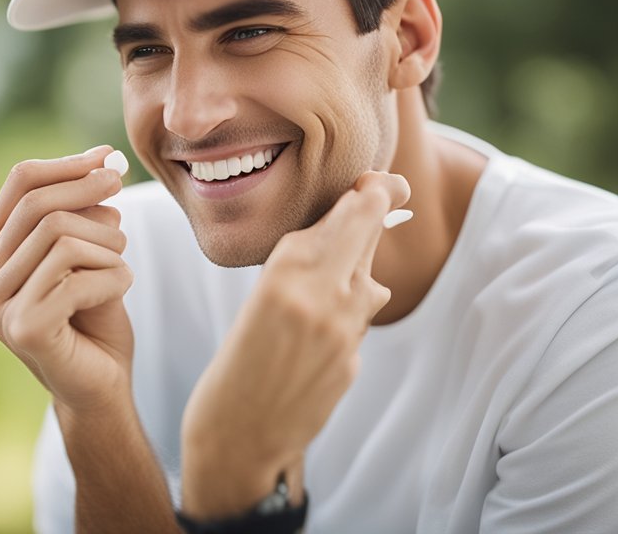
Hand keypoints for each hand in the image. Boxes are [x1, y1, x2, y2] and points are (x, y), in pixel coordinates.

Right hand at [0, 146, 133, 411]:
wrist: (104, 387)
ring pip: (60, 239)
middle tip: (121, 187)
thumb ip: (83, 213)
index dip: (64, 166)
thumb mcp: (89, 253)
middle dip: (87, 193)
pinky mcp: (24, 330)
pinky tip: (121, 289)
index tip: (106, 157)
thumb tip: (100, 161)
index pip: (18, 188)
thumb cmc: (95, 317)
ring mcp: (0, 309)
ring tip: (121, 264)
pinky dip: (112, 277)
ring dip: (106, 245)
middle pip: (36, 208)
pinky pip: (75, 279)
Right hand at [180, 170, 410, 516]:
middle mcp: (324, 297)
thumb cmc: (234, 363)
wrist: (235, 436)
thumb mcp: (259, 298)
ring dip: (358, 272)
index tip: (376, 181)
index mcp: (288, 271)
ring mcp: (345, 334)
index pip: (355, 212)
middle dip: (376, 212)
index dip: (374, 191)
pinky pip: (356, 324)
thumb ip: (304, 267)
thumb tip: (349, 230)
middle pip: (369, 234)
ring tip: (329, 274)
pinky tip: (316, 331)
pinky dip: (345, 317)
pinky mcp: (352, 365)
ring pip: (370, 281)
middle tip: (383, 190)